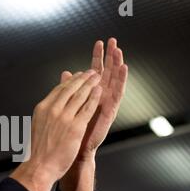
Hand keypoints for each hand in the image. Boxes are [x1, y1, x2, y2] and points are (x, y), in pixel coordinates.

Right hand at [11, 70, 101, 190]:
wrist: (40, 166)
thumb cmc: (38, 151)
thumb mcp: (38, 126)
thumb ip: (45, 114)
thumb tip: (48, 107)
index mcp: (42, 108)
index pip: (58, 90)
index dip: (70, 82)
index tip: (77, 76)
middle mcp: (52, 109)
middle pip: (70, 89)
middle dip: (82, 78)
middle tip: (91, 72)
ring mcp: (64, 117)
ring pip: (80, 95)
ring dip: (90, 84)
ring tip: (98, 77)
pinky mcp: (75, 127)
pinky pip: (87, 108)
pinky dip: (94, 97)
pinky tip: (100, 91)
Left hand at [61, 38, 127, 159]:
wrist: (74, 149)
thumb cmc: (70, 129)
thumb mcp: (68, 104)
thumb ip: (69, 88)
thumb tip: (65, 73)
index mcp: (90, 94)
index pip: (95, 71)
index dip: (97, 57)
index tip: (99, 43)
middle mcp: (100, 96)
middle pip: (107, 72)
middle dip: (110, 56)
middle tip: (113, 41)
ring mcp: (106, 103)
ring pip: (114, 80)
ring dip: (117, 64)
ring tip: (119, 50)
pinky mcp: (110, 110)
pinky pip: (117, 93)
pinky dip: (121, 80)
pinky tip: (124, 68)